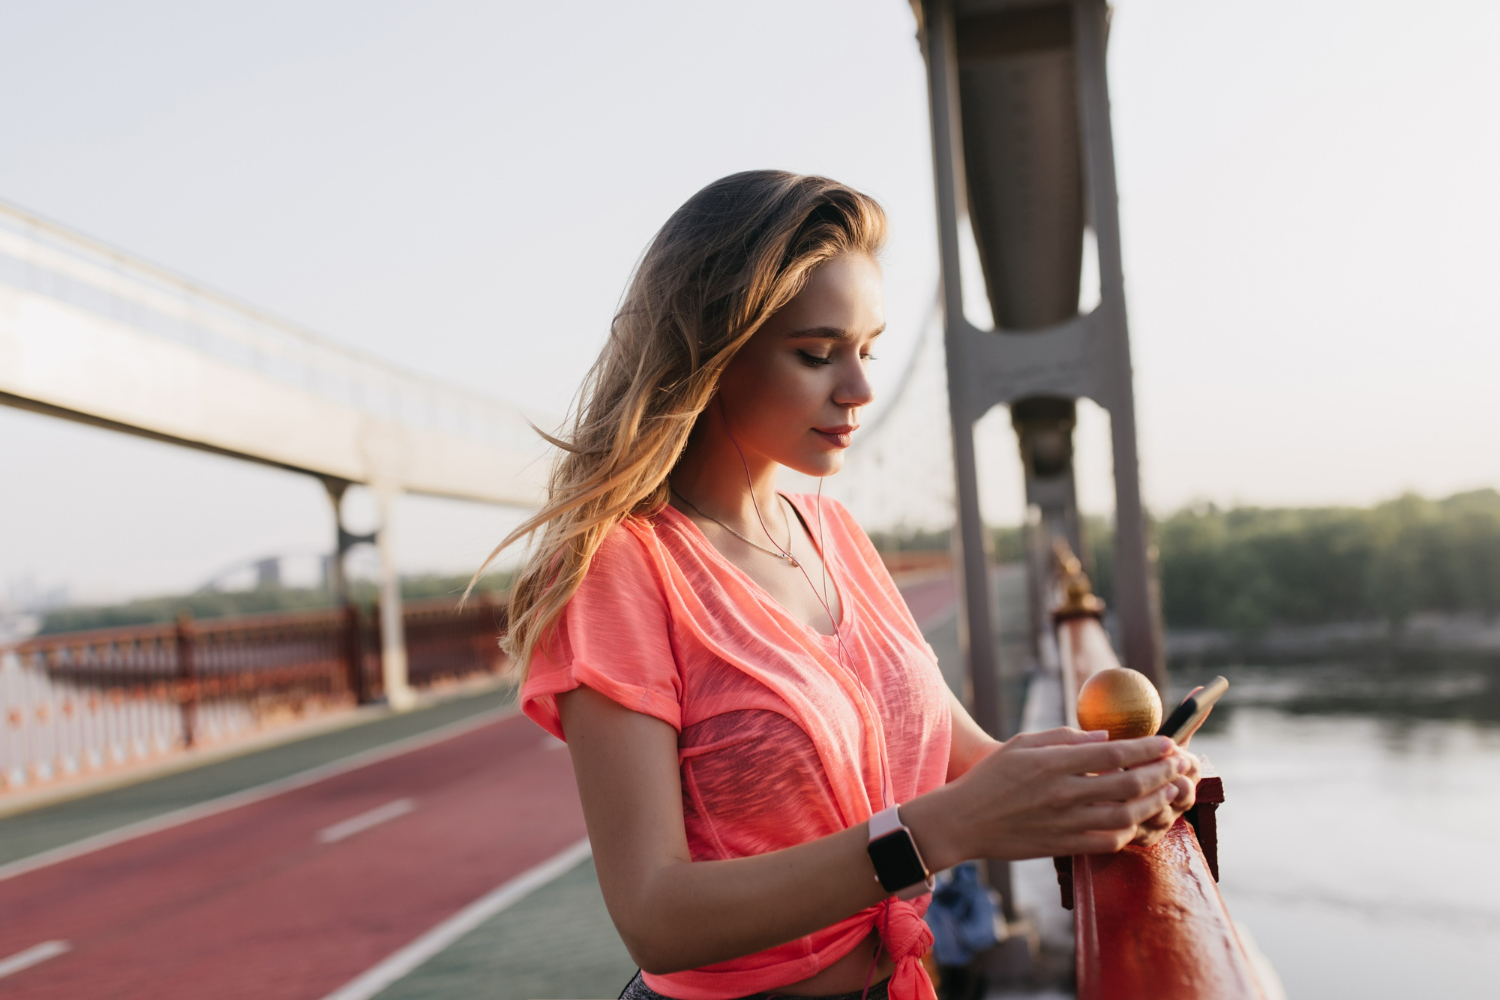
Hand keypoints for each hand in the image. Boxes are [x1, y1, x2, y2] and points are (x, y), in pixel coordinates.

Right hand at [908, 728, 1190, 865]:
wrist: (963, 821)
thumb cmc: (991, 777)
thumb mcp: (1022, 743)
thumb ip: (1065, 737)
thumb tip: (1108, 737)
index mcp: (1053, 763)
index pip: (1112, 753)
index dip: (1147, 748)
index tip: (1169, 742)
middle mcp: (1062, 793)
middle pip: (1127, 784)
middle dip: (1162, 773)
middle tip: (1181, 765)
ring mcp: (1064, 823)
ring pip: (1126, 816)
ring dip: (1156, 803)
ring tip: (1173, 792)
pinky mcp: (1063, 846)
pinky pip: (1108, 842)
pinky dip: (1132, 832)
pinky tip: (1143, 820)